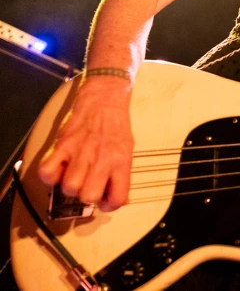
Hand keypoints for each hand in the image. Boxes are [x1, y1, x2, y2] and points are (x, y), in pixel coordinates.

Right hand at [37, 77, 134, 211]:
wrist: (105, 99)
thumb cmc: (116, 126)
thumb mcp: (127, 151)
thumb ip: (120, 174)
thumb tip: (113, 198)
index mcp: (121, 162)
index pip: (117, 199)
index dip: (108, 205)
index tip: (103, 200)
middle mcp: (102, 159)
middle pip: (88, 196)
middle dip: (85, 197)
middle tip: (86, 185)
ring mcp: (81, 151)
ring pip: (68, 187)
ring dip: (68, 186)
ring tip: (73, 175)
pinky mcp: (64, 144)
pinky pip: (48, 171)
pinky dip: (50, 175)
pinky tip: (58, 168)